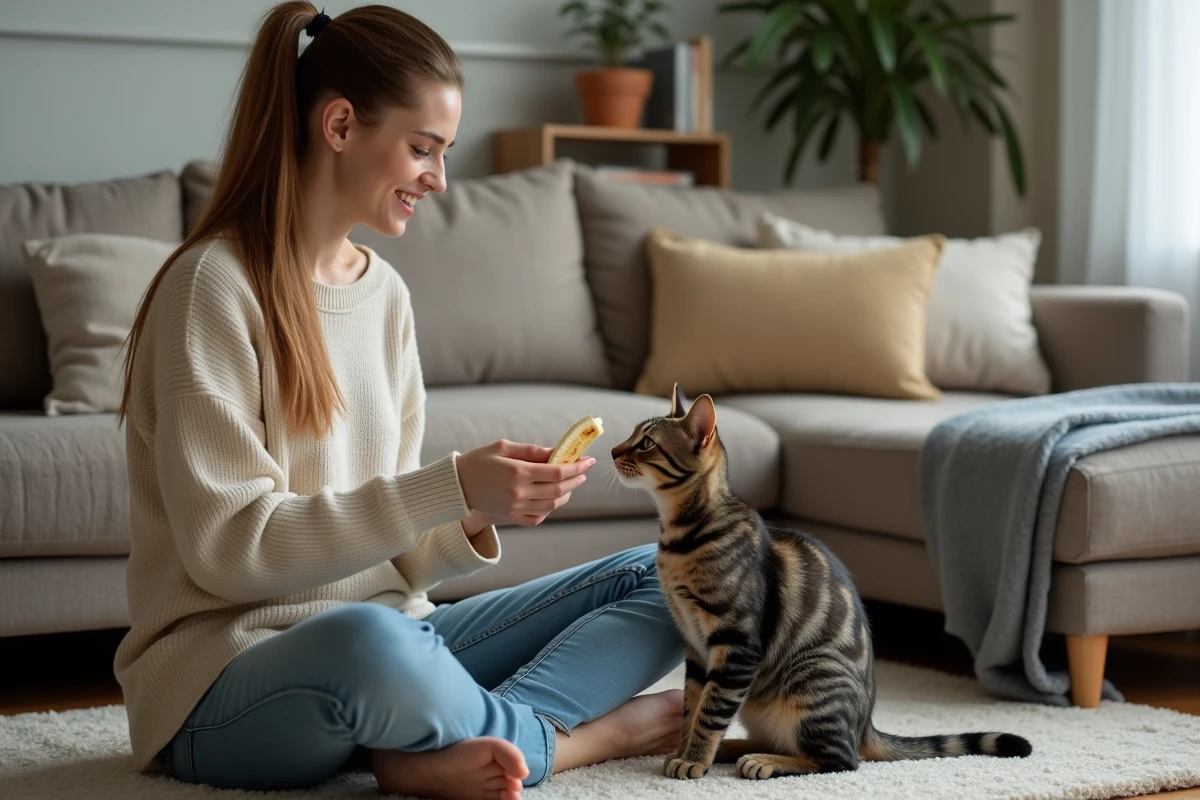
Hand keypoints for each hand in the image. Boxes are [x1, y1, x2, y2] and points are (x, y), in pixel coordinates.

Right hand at [455, 440, 593, 526]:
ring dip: (566, 494)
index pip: (557, 472)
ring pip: (551, 505)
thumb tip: (556, 452)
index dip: (576, 467)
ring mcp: (515, 508)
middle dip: (575, 479)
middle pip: (558, 489)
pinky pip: (538, 517)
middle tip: (583, 471)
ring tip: (572, 483)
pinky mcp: (511, 517)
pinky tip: (553, 499)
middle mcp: (518, 492)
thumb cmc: (479, 461)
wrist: (456, 485)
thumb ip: (532, 451)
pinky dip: (550, 509)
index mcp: (518, 472)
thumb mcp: (504, 447)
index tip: (588, 460)